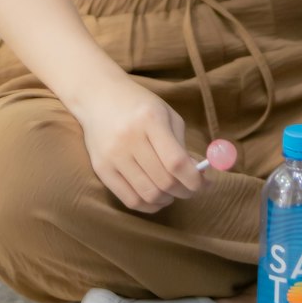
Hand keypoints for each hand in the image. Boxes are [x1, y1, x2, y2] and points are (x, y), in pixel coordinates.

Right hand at [75, 72, 206, 213]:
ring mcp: (113, 156)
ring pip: (148, 194)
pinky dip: (148, 205)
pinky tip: (156, 198)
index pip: (176, 161)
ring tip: (173, 193)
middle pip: (164, 181)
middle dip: (185, 191)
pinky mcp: (101, 169)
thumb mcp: (166, 114)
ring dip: (167, 199)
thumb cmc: (139, 105)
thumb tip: (199, 175)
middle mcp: (130, 138)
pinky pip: (129, 199)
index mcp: (150, 119)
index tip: (204, 184)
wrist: (98, 97)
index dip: (194, 179)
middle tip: (191, 188)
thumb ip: (182, 144)